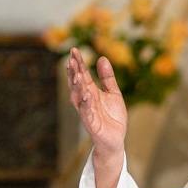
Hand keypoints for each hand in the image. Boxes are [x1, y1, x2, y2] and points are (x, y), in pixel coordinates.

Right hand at [66, 47, 127, 161]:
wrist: (116, 137)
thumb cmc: (112, 116)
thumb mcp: (113, 93)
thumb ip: (107, 78)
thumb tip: (102, 58)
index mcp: (90, 91)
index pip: (82, 74)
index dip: (78, 63)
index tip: (74, 49)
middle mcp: (85, 100)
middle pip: (77, 83)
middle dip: (74, 71)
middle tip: (71, 58)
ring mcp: (86, 111)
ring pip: (79, 97)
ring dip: (77, 86)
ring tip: (78, 74)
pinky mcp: (91, 123)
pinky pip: (87, 112)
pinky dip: (86, 104)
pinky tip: (87, 94)